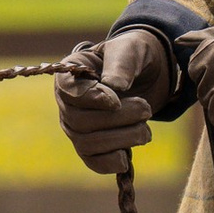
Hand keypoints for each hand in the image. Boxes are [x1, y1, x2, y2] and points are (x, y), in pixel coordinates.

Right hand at [54, 25, 181, 171]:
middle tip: (146, 109)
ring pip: (87, 144)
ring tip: (145, 130)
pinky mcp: (91, 146)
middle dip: (117, 119)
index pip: (68, 91)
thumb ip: (121, 63)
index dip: (91, 99)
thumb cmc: (133, 57)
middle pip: (79, 121)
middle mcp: (67, 103)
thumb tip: (115, 86)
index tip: (116, 101)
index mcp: (70, 74)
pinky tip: (128, 156)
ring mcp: (76, 127)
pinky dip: (111, 163)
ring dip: (121, 140)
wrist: (146, 74)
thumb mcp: (131, 49)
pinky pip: (93, 161)